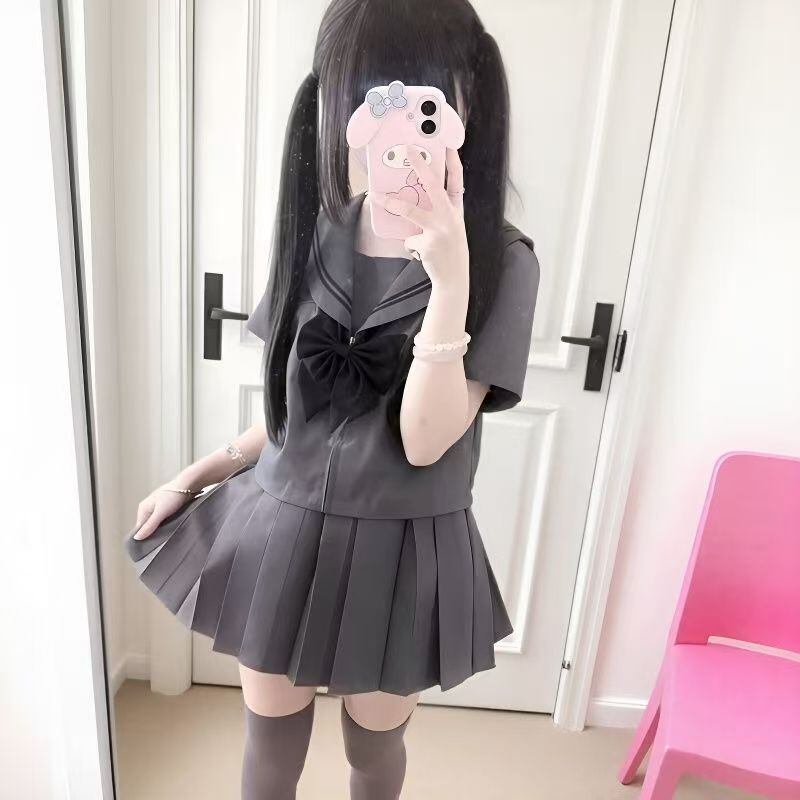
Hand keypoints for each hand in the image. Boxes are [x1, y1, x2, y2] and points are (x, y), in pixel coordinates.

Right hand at [132, 484, 195, 539]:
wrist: (189, 483)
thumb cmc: (173, 496)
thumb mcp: (160, 513)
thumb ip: (149, 525)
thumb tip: (137, 538)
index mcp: (143, 508)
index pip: (140, 528)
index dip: (146, 536)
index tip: (152, 544)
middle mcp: (149, 507)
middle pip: (149, 525)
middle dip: (155, 531)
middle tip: (163, 538)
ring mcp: (158, 506)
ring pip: (158, 521)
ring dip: (163, 527)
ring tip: (170, 530)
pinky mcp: (168, 506)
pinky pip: (165, 518)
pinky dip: (169, 522)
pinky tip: (174, 524)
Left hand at [371, 148, 467, 290]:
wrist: (454, 278)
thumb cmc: (449, 252)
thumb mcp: (449, 229)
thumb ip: (436, 214)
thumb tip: (407, 201)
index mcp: (456, 211)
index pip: (457, 181)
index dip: (453, 162)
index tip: (447, 144)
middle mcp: (450, 216)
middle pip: (434, 184)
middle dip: (421, 165)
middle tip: (409, 150)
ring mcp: (440, 229)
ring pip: (411, 211)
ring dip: (393, 204)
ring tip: (376, 197)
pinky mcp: (429, 243)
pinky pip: (409, 239)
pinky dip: (412, 246)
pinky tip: (421, 254)